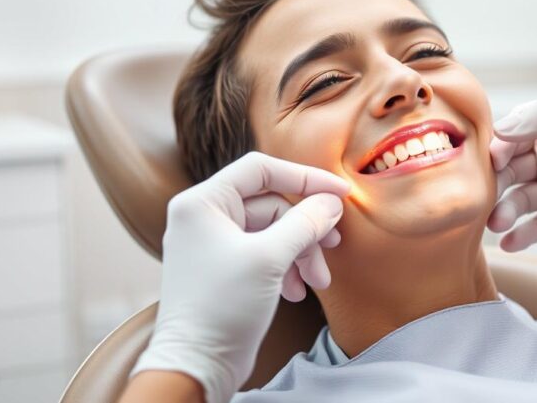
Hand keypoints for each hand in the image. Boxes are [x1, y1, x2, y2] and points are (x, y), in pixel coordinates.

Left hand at [130, 152, 349, 402]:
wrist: (196, 366)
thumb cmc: (221, 307)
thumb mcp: (270, 258)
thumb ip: (304, 223)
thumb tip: (331, 202)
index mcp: (202, 202)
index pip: (261, 170)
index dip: (305, 177)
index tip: (340, 193)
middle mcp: (204, 217)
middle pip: (272, 204)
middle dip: (305, 230)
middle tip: (333, 244)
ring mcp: (213, 243)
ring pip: (273, 231)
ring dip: (300, 253)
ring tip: (317, 281)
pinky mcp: (225, 268)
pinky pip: (265, 253)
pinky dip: (286, 268)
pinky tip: (296, 292)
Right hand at [489, 90, 536, 257]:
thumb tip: (507, 125)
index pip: (523, 126)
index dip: (505, 139)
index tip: (497, 156)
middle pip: (513, 163)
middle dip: (498, 177)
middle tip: (489, 192)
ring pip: (519, 196)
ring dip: (504, 208)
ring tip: (499, 222)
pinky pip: (533, 228)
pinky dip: (519, 236)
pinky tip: (512, 242)